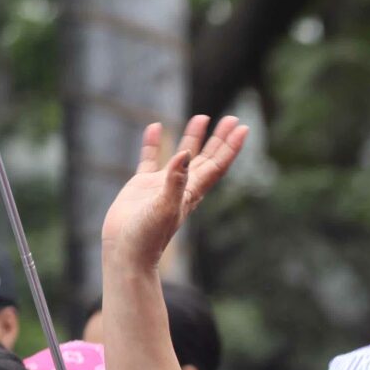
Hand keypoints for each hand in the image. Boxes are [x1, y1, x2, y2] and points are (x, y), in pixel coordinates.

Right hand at [99, 116, 248, 270]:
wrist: (127, 252)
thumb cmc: (147, 236)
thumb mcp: (164, 207)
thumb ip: (175, 181)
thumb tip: (185, 155)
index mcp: (193, 192)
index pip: (217, 165)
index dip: (230, 147)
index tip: (242, 128)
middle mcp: (182, 187)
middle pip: (207, 158)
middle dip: (219, 139)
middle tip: (231, 118)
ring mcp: (162, 186)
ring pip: (182, 155)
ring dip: (193, 138)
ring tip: (201, 118)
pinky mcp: (142, 186)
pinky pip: (150, 159)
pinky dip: (153, 143)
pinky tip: (154, 127)